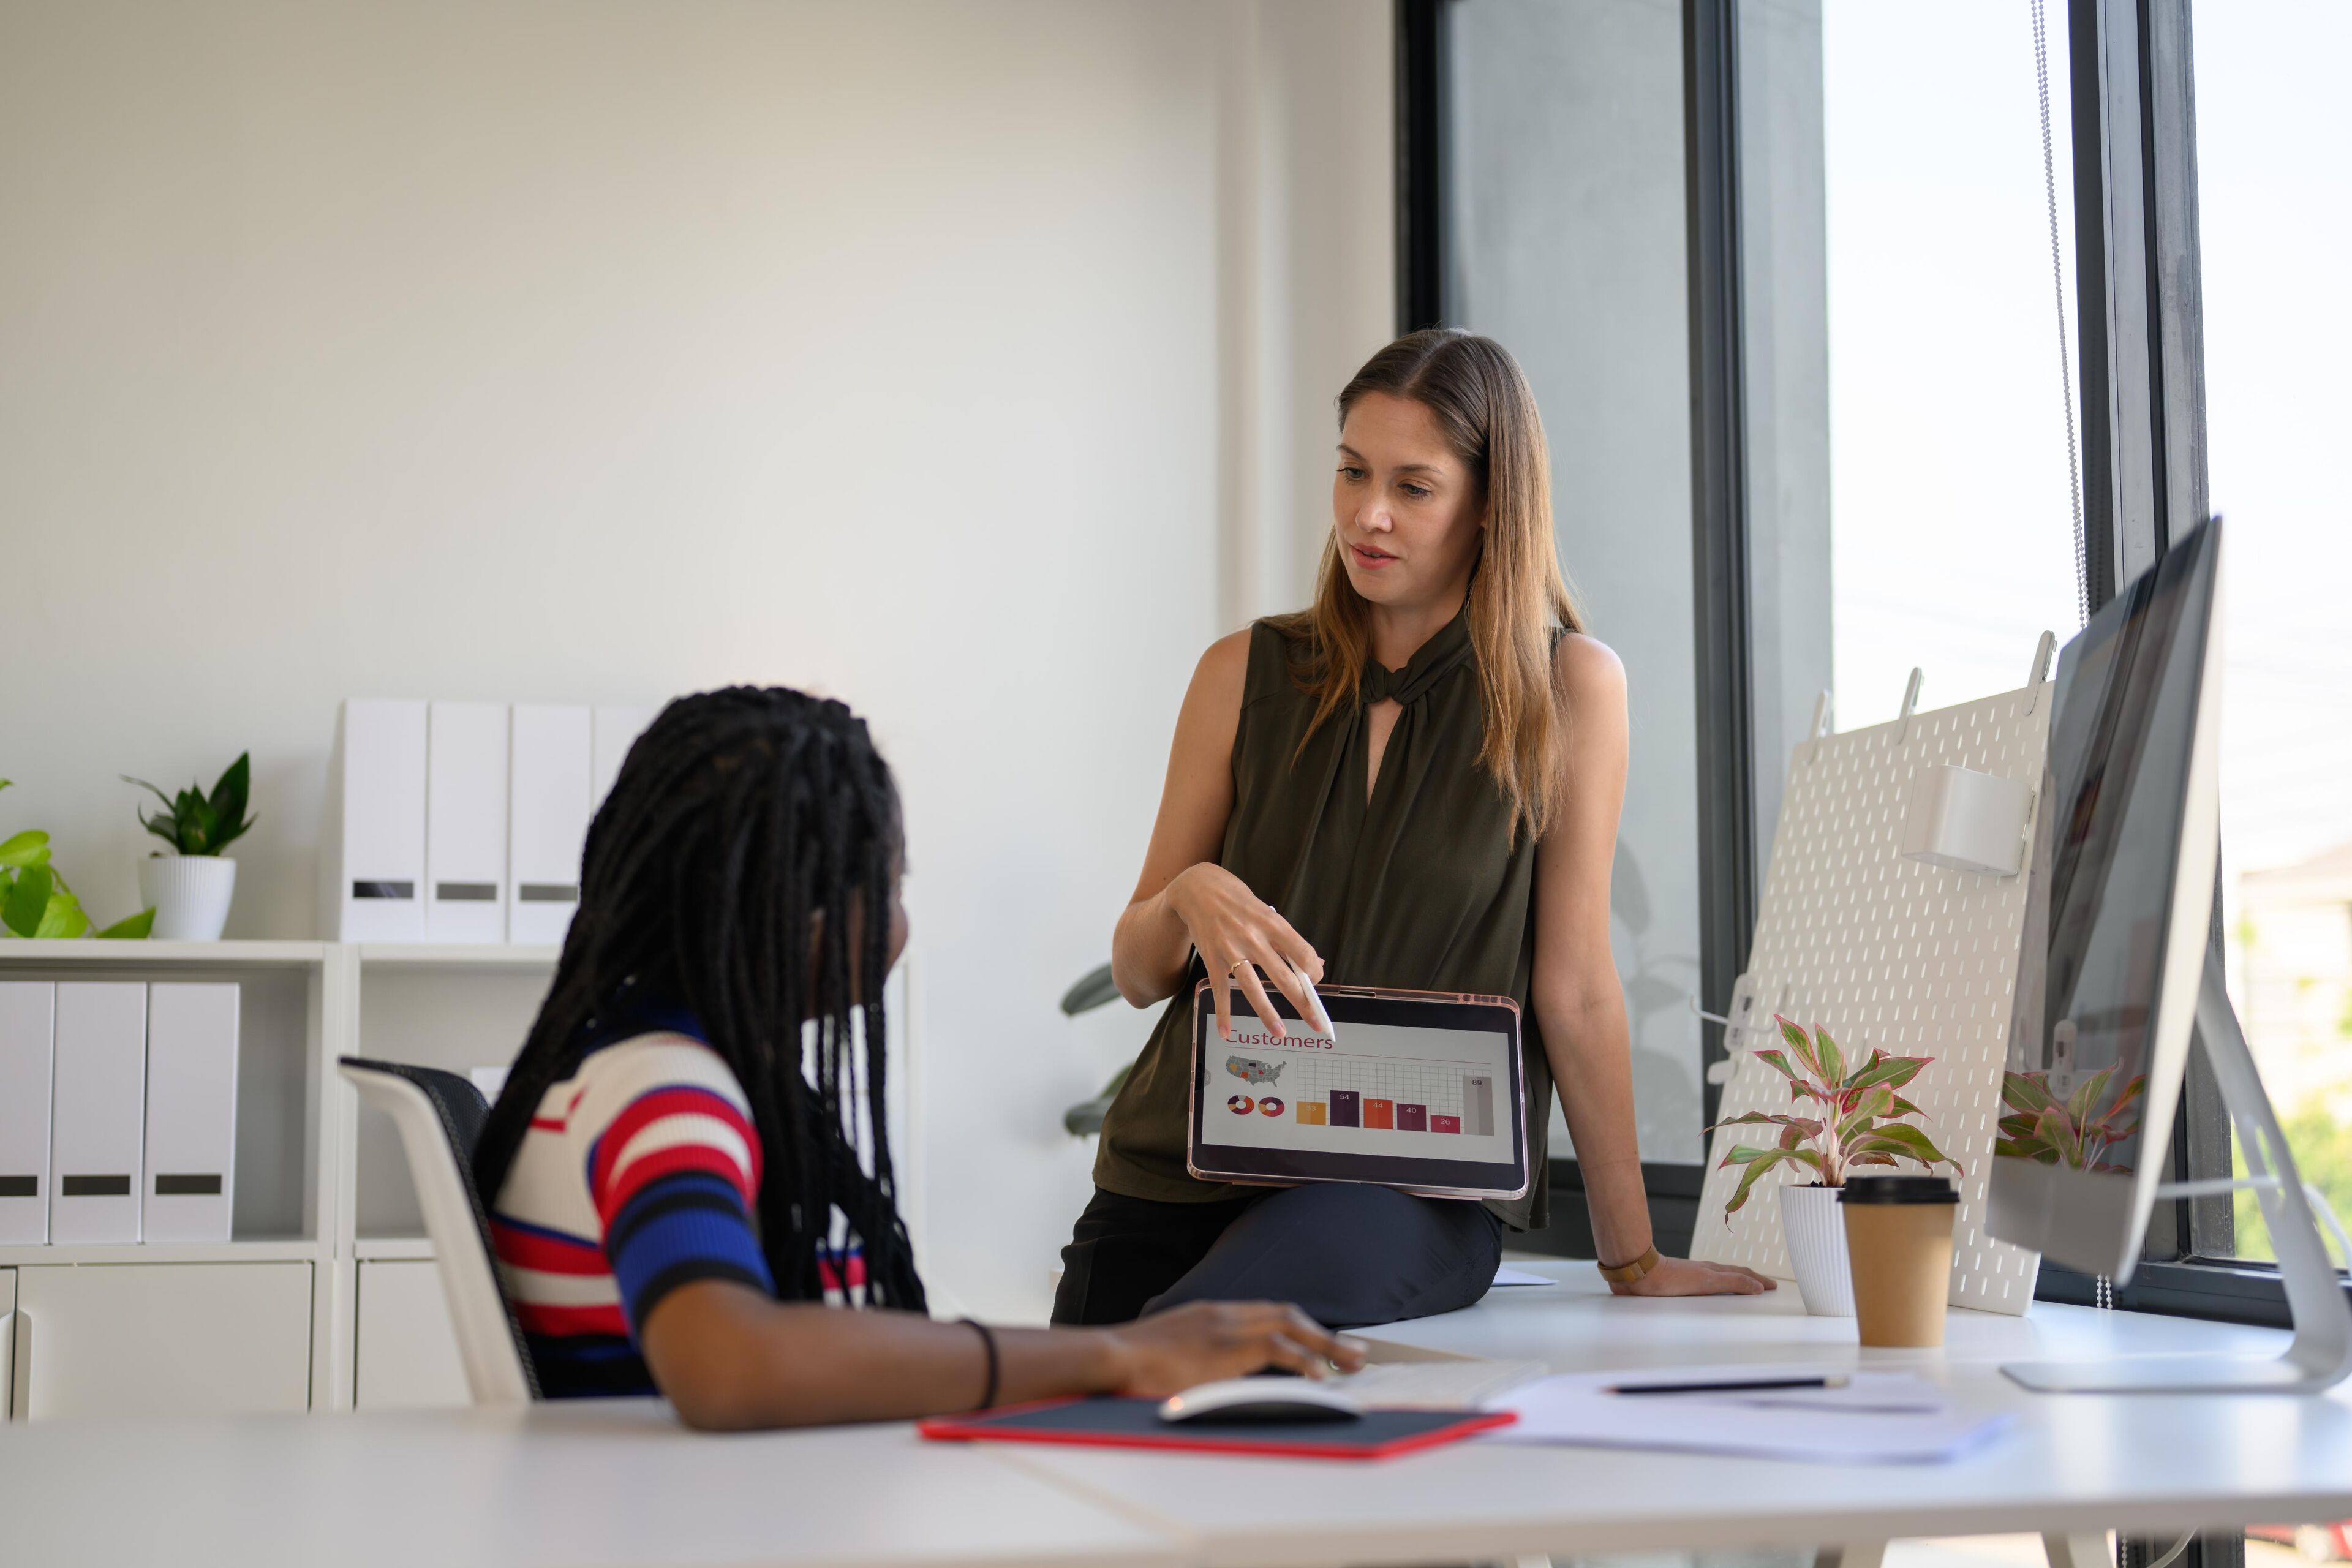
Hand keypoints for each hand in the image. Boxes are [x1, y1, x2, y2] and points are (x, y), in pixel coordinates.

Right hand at [1095, 1300, 1368, 1397]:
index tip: (1321, 1343)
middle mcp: (1222, 1313)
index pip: (1266, 1312)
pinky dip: (1304, 1359)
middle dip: (1323, 1333)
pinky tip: (1321, 1375)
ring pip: (1290, 1326)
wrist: (1111, 1355)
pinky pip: (1277, 1348)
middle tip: (1354, 1353)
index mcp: (1209, 1314)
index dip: (1298, 1328)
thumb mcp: (1167, 1353)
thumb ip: (1192, 1357)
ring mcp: (1225, 1326)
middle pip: (1286, 1313)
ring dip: (1326, 1344)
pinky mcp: (1226, 1346)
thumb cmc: (1129, 1363)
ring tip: (1352, 1363)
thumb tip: (1204, 1376)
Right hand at [1163, 864, 1325, 1039]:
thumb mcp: (1268, 914)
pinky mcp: (1212, 960)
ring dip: (1268, 1014)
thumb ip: (1289, 940)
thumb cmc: (1239, 903)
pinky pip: (1220, 991)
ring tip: (1280, 1032)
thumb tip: (1314, 964)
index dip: (1314, 972)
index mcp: (1273, 923)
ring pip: (1253, 988)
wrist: (1198, 889)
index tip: (1317, 984)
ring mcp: (1231, 950)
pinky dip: (1223, 1014)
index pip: (1302, 953)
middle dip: (1302, 1002)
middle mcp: (1253, 937)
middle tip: (1316, 1022)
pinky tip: (1226, 1032)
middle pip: (1283, 976)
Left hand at [1611, 1255, 1776, 1296]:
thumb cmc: (1669, 1278)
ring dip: (1733, 1282)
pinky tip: (1707, 1292)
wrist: (1639, 1272)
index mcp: (1712, 1271)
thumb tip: (1757, 1286)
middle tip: (1764, 1286)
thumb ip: (1732, 1282)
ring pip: (1717, 1278)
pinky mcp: (1676, 1283)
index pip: (1742, 1275)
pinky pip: (1703, 1285)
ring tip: (1742, 1288)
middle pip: (1732, 1274)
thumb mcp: (1706, 1282)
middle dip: (1750, 1280)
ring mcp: (1690, 1276)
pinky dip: (1714, 1288)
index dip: (1758, 1281)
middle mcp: (1703, 1272)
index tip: (1772, 1286)